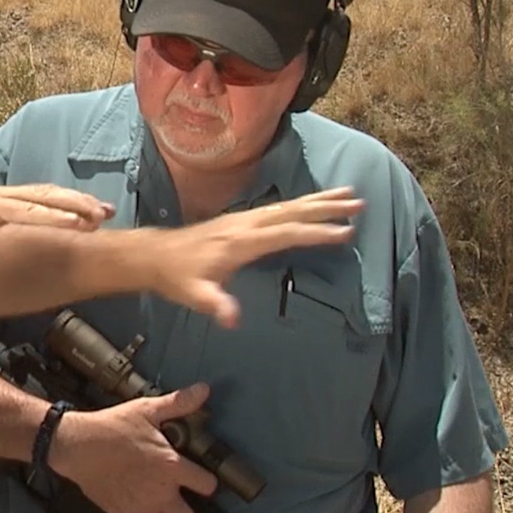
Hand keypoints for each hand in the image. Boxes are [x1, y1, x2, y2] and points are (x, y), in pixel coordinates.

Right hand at [0, 183, 115, 262]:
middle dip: (78, 202)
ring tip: (98, 215)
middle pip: (45, 194)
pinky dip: (52, 217)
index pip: (33, 201)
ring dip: (73, 207)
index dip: (62, 206)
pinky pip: (25, 213)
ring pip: (41, 200)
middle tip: (106, 210)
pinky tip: (73, 223)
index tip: (87, 215)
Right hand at [46, 382, 227, 512]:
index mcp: (172, 467)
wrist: (78, 445)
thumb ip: (179, 403)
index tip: (206, 482)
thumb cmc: (113, 427)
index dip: (209, 483)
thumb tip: (205, 389)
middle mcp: (161, 493)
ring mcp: (140, 508)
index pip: (206, 484)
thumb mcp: (147, 410)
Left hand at [147, 186, 364, 327]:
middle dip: (326, 207)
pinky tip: (311, 204)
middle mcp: (245, 224)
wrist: (155, 256)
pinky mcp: (240, 220)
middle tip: (358, 203)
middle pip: (292, 211)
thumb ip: (215, 303)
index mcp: (240, 241)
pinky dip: (300, 204)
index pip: (285, 233)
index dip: (315, 232)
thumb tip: (232, 318)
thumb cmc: (176, 277)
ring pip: (287, 206)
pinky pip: (278, 208)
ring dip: (317, 200)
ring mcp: (242, 219)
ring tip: (347, 193)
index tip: (344, 232)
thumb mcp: (194, 294)